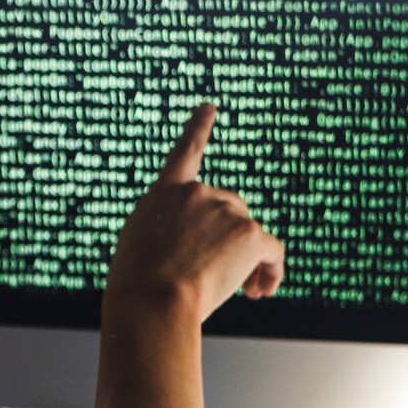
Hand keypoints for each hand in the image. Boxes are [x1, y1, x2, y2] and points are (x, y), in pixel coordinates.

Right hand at [104, 103, 284, 323]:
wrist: (151, 301)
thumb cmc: (137, 288)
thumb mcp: (138, 249)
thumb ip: (166, 232)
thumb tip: (198, 246)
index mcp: (163, 195)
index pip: (185, 153)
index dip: (198, 128)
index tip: (209, 107)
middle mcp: (196, 193)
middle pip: (227, 211)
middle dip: (227, 241)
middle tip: (218, 280)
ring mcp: (224, 209)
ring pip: (247, 235)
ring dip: (245, 263)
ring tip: (233, 294)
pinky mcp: (248, 232)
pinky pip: (271, 252)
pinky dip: (270, 272)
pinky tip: (262, 292)